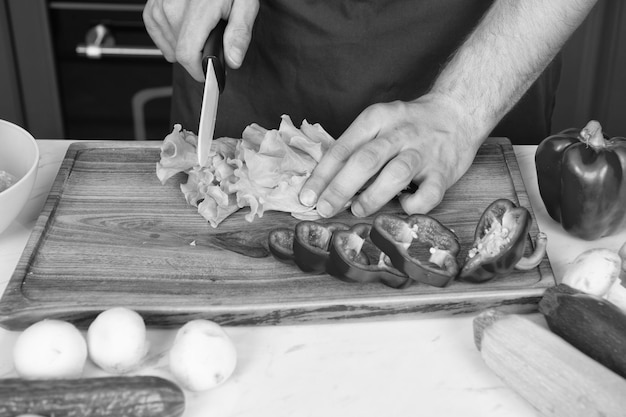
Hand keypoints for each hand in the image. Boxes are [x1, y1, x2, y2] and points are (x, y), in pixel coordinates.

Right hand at [143, 0, 258, 80]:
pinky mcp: (153, 3)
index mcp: (198, 9)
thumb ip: (240, 33)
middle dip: (198, 56)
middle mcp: (174, 6)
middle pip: (179, 52)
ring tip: (201, 30)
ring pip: (169, 44)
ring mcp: (161, 4)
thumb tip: (233, 60)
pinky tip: (182, 32)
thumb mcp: (246, 4)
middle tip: (214, 41)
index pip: (187, 54)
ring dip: (184, 46)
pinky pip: (155, 31)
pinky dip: (168, 37)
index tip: (209, 74)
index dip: (199, 71)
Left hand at [299, 93, 484, 217]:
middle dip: (340, 188)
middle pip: (365, 160)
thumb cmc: (409, 124)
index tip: (307, 196)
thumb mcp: (378, 123)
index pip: (343, 148)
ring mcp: (423, 152)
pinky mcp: (445, 172)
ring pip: (395, 174)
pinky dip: (413, 205)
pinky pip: (428, 194)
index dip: (322, 175)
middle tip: (324, 209)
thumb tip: (323, 183)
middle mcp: (400, 133)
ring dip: (372, 196)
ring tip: (357, 209)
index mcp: (377, 118)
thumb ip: (355, 147)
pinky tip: (403, 206)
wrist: (458, 112)